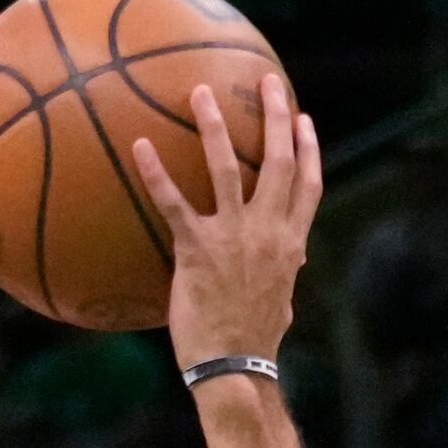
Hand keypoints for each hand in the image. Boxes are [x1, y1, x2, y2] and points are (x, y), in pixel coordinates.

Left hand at [136, 69, 317, 367]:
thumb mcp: (282, 301)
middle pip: (278, 161)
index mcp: (291, 243)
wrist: (235, 367)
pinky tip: (140, 146)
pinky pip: (172, 203)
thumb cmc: (255, 339)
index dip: (308, 148)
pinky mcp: (196, 249)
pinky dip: (155, 174)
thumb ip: (287, 273)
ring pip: (227, 167)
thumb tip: (296, 265)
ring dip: (213, 126)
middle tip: (264, 80)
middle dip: (273, 115)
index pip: (308, 184)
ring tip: (199, 93)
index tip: (303, 118)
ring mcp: (233, 237)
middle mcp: (268, 232)